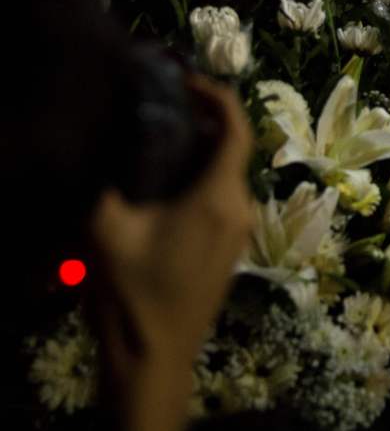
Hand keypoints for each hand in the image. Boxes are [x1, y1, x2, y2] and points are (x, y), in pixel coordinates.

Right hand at [89, 76, 253, 429]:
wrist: (155, 354)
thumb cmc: (133, 291)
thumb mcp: (105, 229)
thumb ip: (104, 178)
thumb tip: (102, 136)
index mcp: (219, 196)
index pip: (236, 128)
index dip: (217, 95)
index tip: (185, 80)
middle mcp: (240, 207)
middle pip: (234, 147)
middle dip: (203, 120)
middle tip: (164, 103)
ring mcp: (241, 230)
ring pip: (229, 172)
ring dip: (202, 149)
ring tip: (161, 136)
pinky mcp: (232, 246)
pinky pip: (225, 196)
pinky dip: (204, 176)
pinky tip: (169, 180)